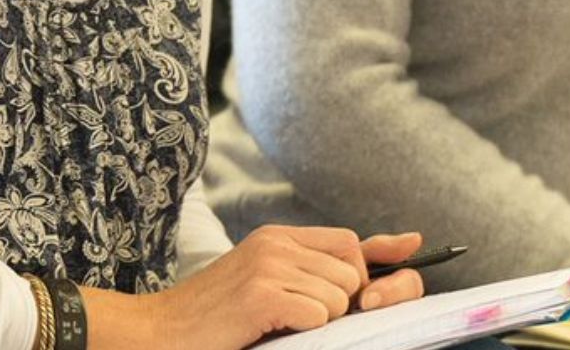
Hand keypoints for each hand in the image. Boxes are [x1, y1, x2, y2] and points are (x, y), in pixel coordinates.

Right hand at [85, 225, 424, 349]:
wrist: (161, 332)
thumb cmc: (218, 317)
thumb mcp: (269, 281)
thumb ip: (322, 268)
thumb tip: (408, 244)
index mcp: (278, 237)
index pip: (352, 243)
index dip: (375, 269)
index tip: (387, 286)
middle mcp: (276, 243)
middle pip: (354, 274)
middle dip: (343, 304)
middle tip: (303, 320)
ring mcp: (269, 265)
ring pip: (340, 296)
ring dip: (321, 320)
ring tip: (281, 324)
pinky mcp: (262, 294)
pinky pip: (319, 315)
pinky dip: (304, 330)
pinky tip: (271, 329)